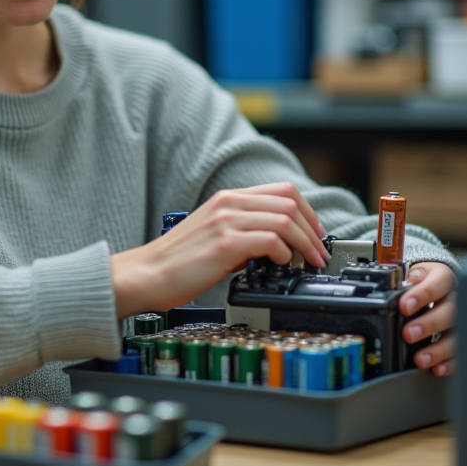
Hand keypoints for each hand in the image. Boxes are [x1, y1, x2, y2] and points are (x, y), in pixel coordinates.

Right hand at [109, 183, 331, 318]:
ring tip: (308, 262)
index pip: (282, 191)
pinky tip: (281, 264)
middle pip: (289, 203)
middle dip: (313, 230)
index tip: (315, 233)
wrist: (148, 274)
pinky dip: (285, 253)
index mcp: (227, 198)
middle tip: (318, 252)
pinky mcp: (225, 243)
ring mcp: (226, 221)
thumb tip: (277, 245)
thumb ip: (244, 232)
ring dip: (305, 244)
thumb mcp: (215, 234)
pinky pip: (271, 240)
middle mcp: (228, 204)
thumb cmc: (178, 261)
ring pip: (285, 220)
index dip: (308, 212)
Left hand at [401, 262, 456, 375]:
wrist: (441, 285)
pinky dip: (450, 363)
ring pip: (457, 335)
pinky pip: (462, 353)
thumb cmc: (425, 280)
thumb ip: (411, 276)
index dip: (422, 295)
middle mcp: (457, 299)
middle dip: (429, 324)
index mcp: (444, 278)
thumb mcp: (418, 271)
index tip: (405, 306)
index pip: (438, 284)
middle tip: (409, 333)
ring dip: (439, 349)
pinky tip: (437, 367)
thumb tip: (406, 281)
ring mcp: (463, 320)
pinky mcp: (464, 338)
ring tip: (420, 358)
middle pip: (450, 312)